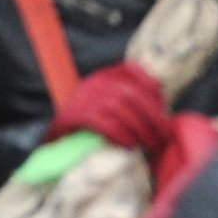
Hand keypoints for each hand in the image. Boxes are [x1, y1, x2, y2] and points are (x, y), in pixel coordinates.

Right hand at [48, 59, 175, 156]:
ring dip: (139, 128)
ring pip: (117, 107)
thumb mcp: (110, 108)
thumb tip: (163, 114)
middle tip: (162, 137)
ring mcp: (79, 98)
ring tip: (149, 144)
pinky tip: (129, 145)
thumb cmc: (88, 129)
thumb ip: (131, 104)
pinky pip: (100, 121)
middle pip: (129, 94)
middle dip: (152, 116)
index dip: (153, 90)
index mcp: (103, 76)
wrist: (52, 144)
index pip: (133, 72)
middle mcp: (91, 83)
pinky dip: (118, 133)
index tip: (164, 111)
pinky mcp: (69, 116)